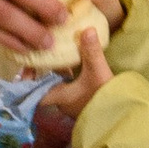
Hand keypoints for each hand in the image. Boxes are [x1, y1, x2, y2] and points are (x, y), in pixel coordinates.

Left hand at [32, 27, 113, 147]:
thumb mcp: (98, 73)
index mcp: (59, 96)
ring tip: (58, 53)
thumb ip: (91, 51)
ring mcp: (74, 102)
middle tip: (43, 53)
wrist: (123, 118)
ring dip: (58, 72)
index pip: (35, 92)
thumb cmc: (104, 98)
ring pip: (59, 84)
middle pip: (46, 85)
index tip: (25, 68)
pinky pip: (71, 86)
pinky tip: (77, 63)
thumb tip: (87, 29)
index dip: (27, 82)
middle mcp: (63, 101)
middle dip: (44, 70)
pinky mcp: (85, 101)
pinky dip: (70, 75)